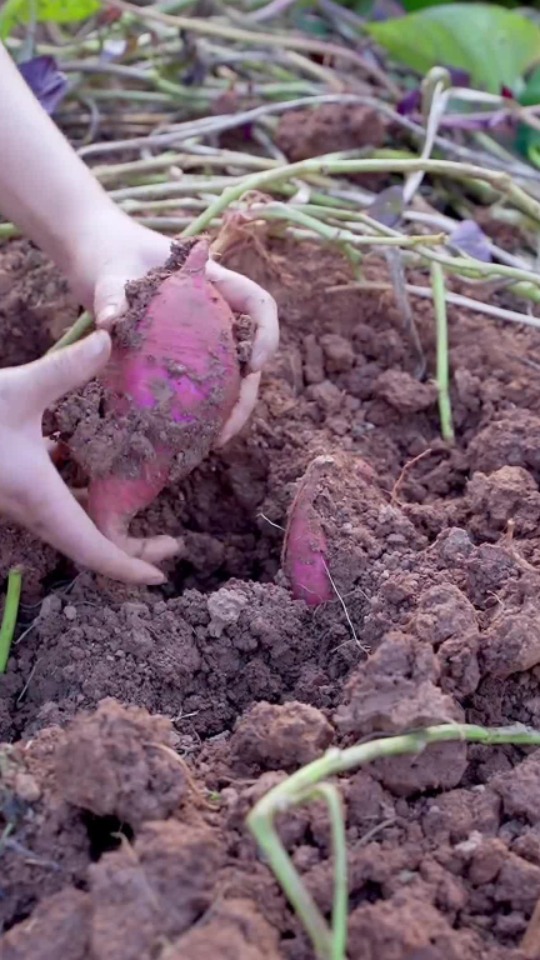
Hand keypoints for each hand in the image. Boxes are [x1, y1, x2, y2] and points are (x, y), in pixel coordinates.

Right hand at [0, 332, 167, 585]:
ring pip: (69, 521)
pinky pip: (51, 500)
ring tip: (141, 500)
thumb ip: (66, 369)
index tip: (160, 575)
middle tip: (171, 540)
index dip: (128, 566)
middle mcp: (29, 509)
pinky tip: (84, 459)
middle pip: (88, 543)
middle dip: (130, 547)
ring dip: (105, 518)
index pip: (92, 549)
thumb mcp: (17, 388)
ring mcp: (16, 501)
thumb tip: (109, 338)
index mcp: (39, 497)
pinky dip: (77, 492)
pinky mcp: (8, 486)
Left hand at [71, 215, 278, 444]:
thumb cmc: (110, 255)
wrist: (93, 259)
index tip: (255, 363)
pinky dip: (200, 411)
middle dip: (246, 395)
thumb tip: (110, 323)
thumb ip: (113, 295)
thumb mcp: (110, 273)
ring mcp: (200, 337)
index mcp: (214, 283)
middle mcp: (215, 313)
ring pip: (229, 377)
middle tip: (226, 429)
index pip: (259, 304)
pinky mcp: (180, 357)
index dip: (267, 334)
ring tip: (211, 442)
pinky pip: (201, 386)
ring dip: (227, 411)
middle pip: (249, 354)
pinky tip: (185, 435)